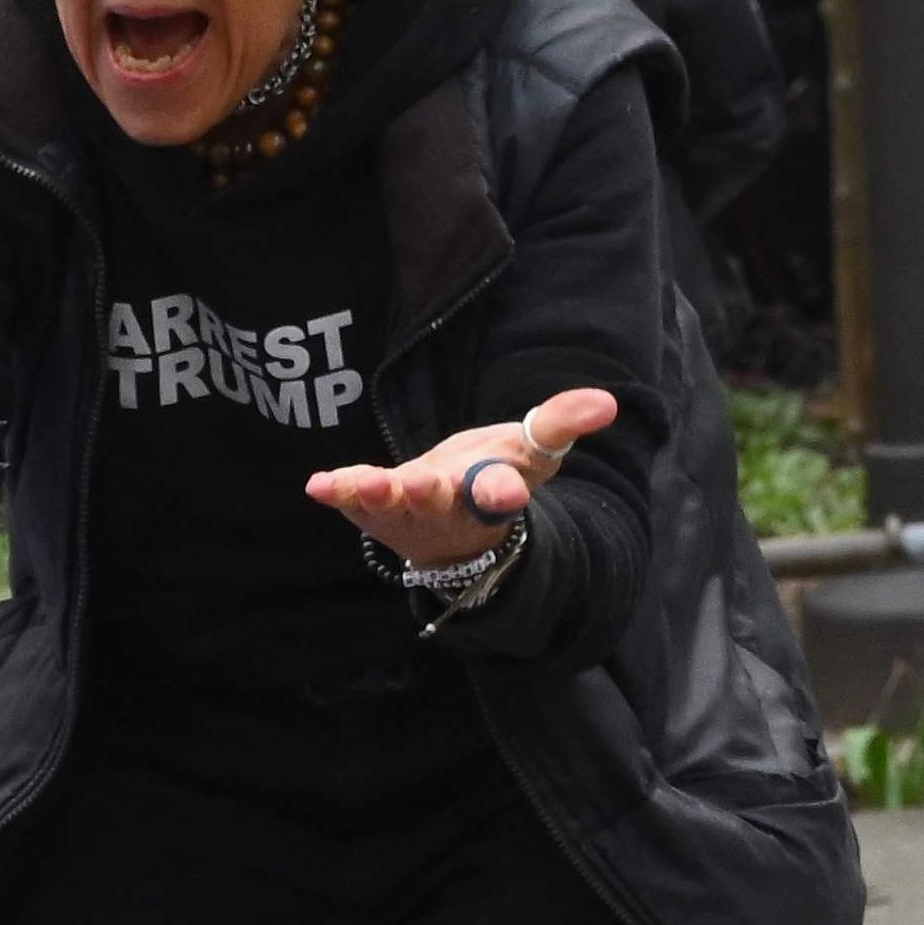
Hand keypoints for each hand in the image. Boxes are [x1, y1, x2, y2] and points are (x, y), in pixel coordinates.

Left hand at [306, 384, 615, 569]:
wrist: (451, 522)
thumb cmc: (494, 476)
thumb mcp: (532, 450)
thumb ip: (561, 423)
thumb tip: (607, 402)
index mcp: (491, 496)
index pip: (500, 493)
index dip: (502, 491)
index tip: (508, 493)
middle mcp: (449, 509)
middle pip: (440, 503)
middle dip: (429, 493)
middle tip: (421, 484)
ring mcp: (408, 512)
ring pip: (392, 505)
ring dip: (377, 494)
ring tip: (361, 482)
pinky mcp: (373, 507)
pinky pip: (352, 500)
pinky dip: (336, 493)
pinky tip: (316, 485)